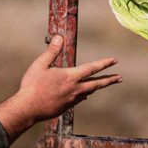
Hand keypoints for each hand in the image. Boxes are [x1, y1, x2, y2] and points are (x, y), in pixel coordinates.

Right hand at [0, 35, 121, 140]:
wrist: (27, 109)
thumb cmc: (32, 86)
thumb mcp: (40, 65)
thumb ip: (51, 51)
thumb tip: (59, 37)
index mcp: (70, 77)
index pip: (92, 68)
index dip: (104, 63)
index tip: (115, 60)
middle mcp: (74, 89)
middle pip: (96, 84)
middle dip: (109, 80)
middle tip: (120, 78)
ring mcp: (71, 100)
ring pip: (88, 92)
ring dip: (96, 86)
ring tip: (102, 84)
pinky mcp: (66, 107)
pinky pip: (79, 99)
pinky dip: (84, 94)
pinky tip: (84, 94)